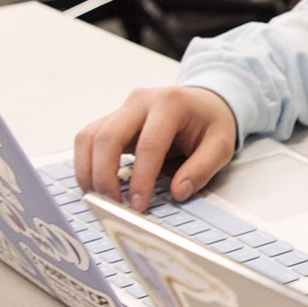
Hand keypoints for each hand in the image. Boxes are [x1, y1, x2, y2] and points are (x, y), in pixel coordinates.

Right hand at [73, 86, 237, 208]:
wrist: (203, 102)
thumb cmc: (210, 123)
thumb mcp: (222, 144)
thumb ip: (202, 169)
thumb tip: (178, 192)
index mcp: (171, 104)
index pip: (148, 144)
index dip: (141, 178)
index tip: (138, 205)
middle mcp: (140, 101)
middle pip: (108, 137)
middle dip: (104, 176)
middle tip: (113, 205)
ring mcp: (122, 108)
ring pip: (89, 137)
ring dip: (88, 171)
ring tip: (100, 199)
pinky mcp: (111, 119)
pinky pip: (87, 139)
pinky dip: (86, 164)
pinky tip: (96, 185)